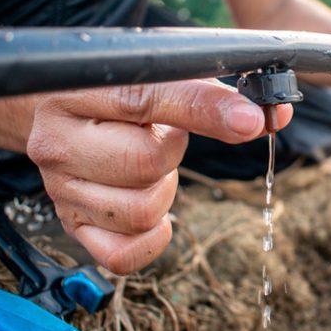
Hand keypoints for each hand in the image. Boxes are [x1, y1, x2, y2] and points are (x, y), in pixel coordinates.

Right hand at [27, 79, 291, 273]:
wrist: (58, 114)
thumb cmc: (118, 91)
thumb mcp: (155, 75)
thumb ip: (210, 91)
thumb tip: (272, 115)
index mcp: (77, 89)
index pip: (145, 97)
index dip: (203, 109)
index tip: (250, 119)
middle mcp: (58, 140)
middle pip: (146, 162)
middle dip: (173, 151)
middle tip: (165, 138)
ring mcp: (61, 188)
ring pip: (141, 210)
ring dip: (163, 191)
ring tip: (149, 166)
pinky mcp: (72, 225)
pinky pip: (124, 255)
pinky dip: (151, 239)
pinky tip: (152, 210)